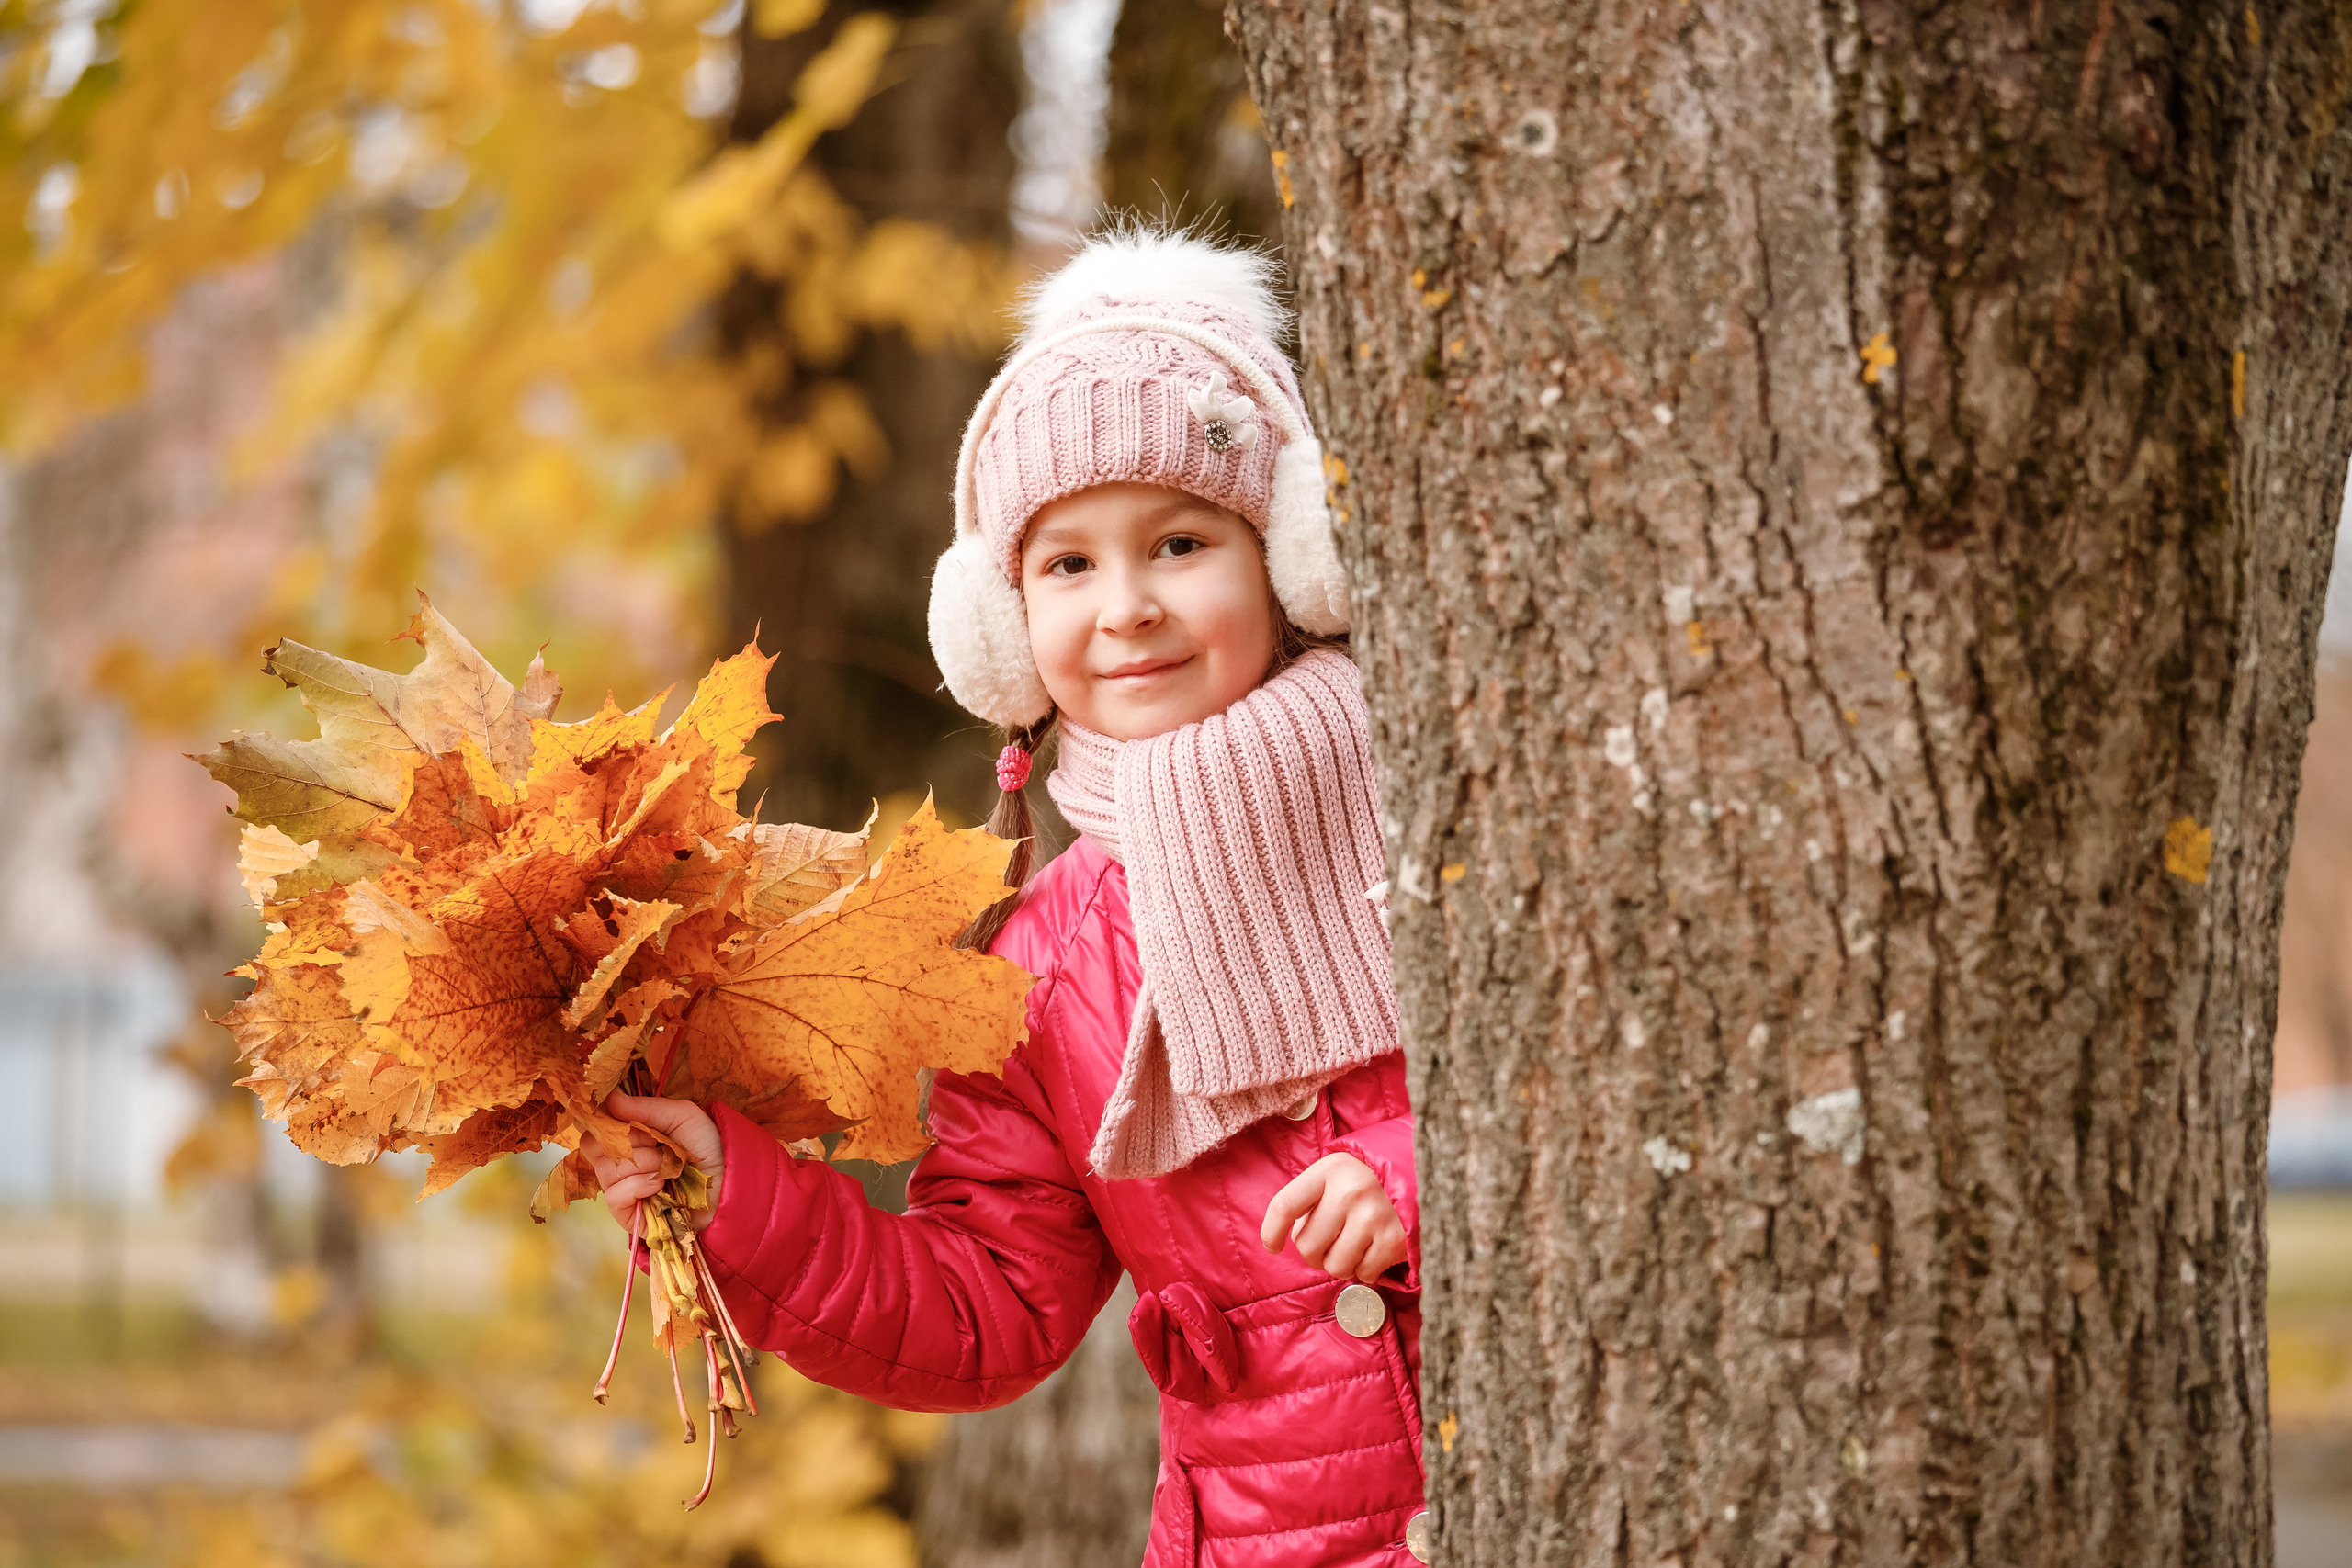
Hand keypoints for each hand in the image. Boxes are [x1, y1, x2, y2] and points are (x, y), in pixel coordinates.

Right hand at [588, 1092, 723, 1234]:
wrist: (730, 1184)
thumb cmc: (708, 1148)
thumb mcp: (683, 1117)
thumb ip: (646, 1107)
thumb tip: (610, 1097)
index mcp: (628, 1139)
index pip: (595, 1128)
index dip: (604, 1121)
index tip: (624, 1117)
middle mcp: (621, 1164)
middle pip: (593, 1147)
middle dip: (625, 1140)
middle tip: (654, 1141)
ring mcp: (623, 1190)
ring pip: (606, 1171)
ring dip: (641, 1163)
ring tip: (667, 1165)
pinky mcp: (629, 1216)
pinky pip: (614, 1197)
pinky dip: (637, 1186)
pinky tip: (659, 1184)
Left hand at [1260, 1152, 1407, 1283]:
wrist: (1420, 1182)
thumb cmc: (1362, 1188)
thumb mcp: (1332, 1179)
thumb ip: (1306, 1203)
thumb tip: (1288, 1240)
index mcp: (1329, 1170)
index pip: (1284, 1206)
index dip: (1272, 1232)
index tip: (1273, 1246)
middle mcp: (1351, 1190)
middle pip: (1306, 1246)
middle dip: (1315, 1252)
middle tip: (1333, 1239)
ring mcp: (1374, 1216)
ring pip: (1334, 1266)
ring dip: (1341, 1263)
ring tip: (1355, 1243)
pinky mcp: (1395, 1240)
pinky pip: (1363, 1274)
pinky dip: (1366, 1269)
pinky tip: (1375, 1249)